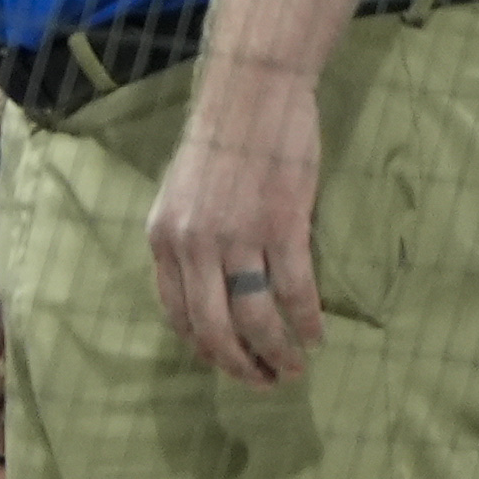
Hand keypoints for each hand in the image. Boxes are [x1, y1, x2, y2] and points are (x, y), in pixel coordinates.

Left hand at [148, 70, 322, 390]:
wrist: (251, 96)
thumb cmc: (220, 144)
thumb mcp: (180, 197)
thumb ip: (186, 242)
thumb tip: (206, 289)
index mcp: (162, 239)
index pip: (176, 314)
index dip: (203, 348)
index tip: (227, 363)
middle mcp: (192, 244)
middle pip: (212, 328)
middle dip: (239, 365)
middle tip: (263, 382)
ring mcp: (237, 236)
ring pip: (254, 317)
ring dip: (276, 352)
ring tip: (293, 367)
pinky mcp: (282, 225)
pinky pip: (294, 290)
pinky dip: (306, 321)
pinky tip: (316, 336)